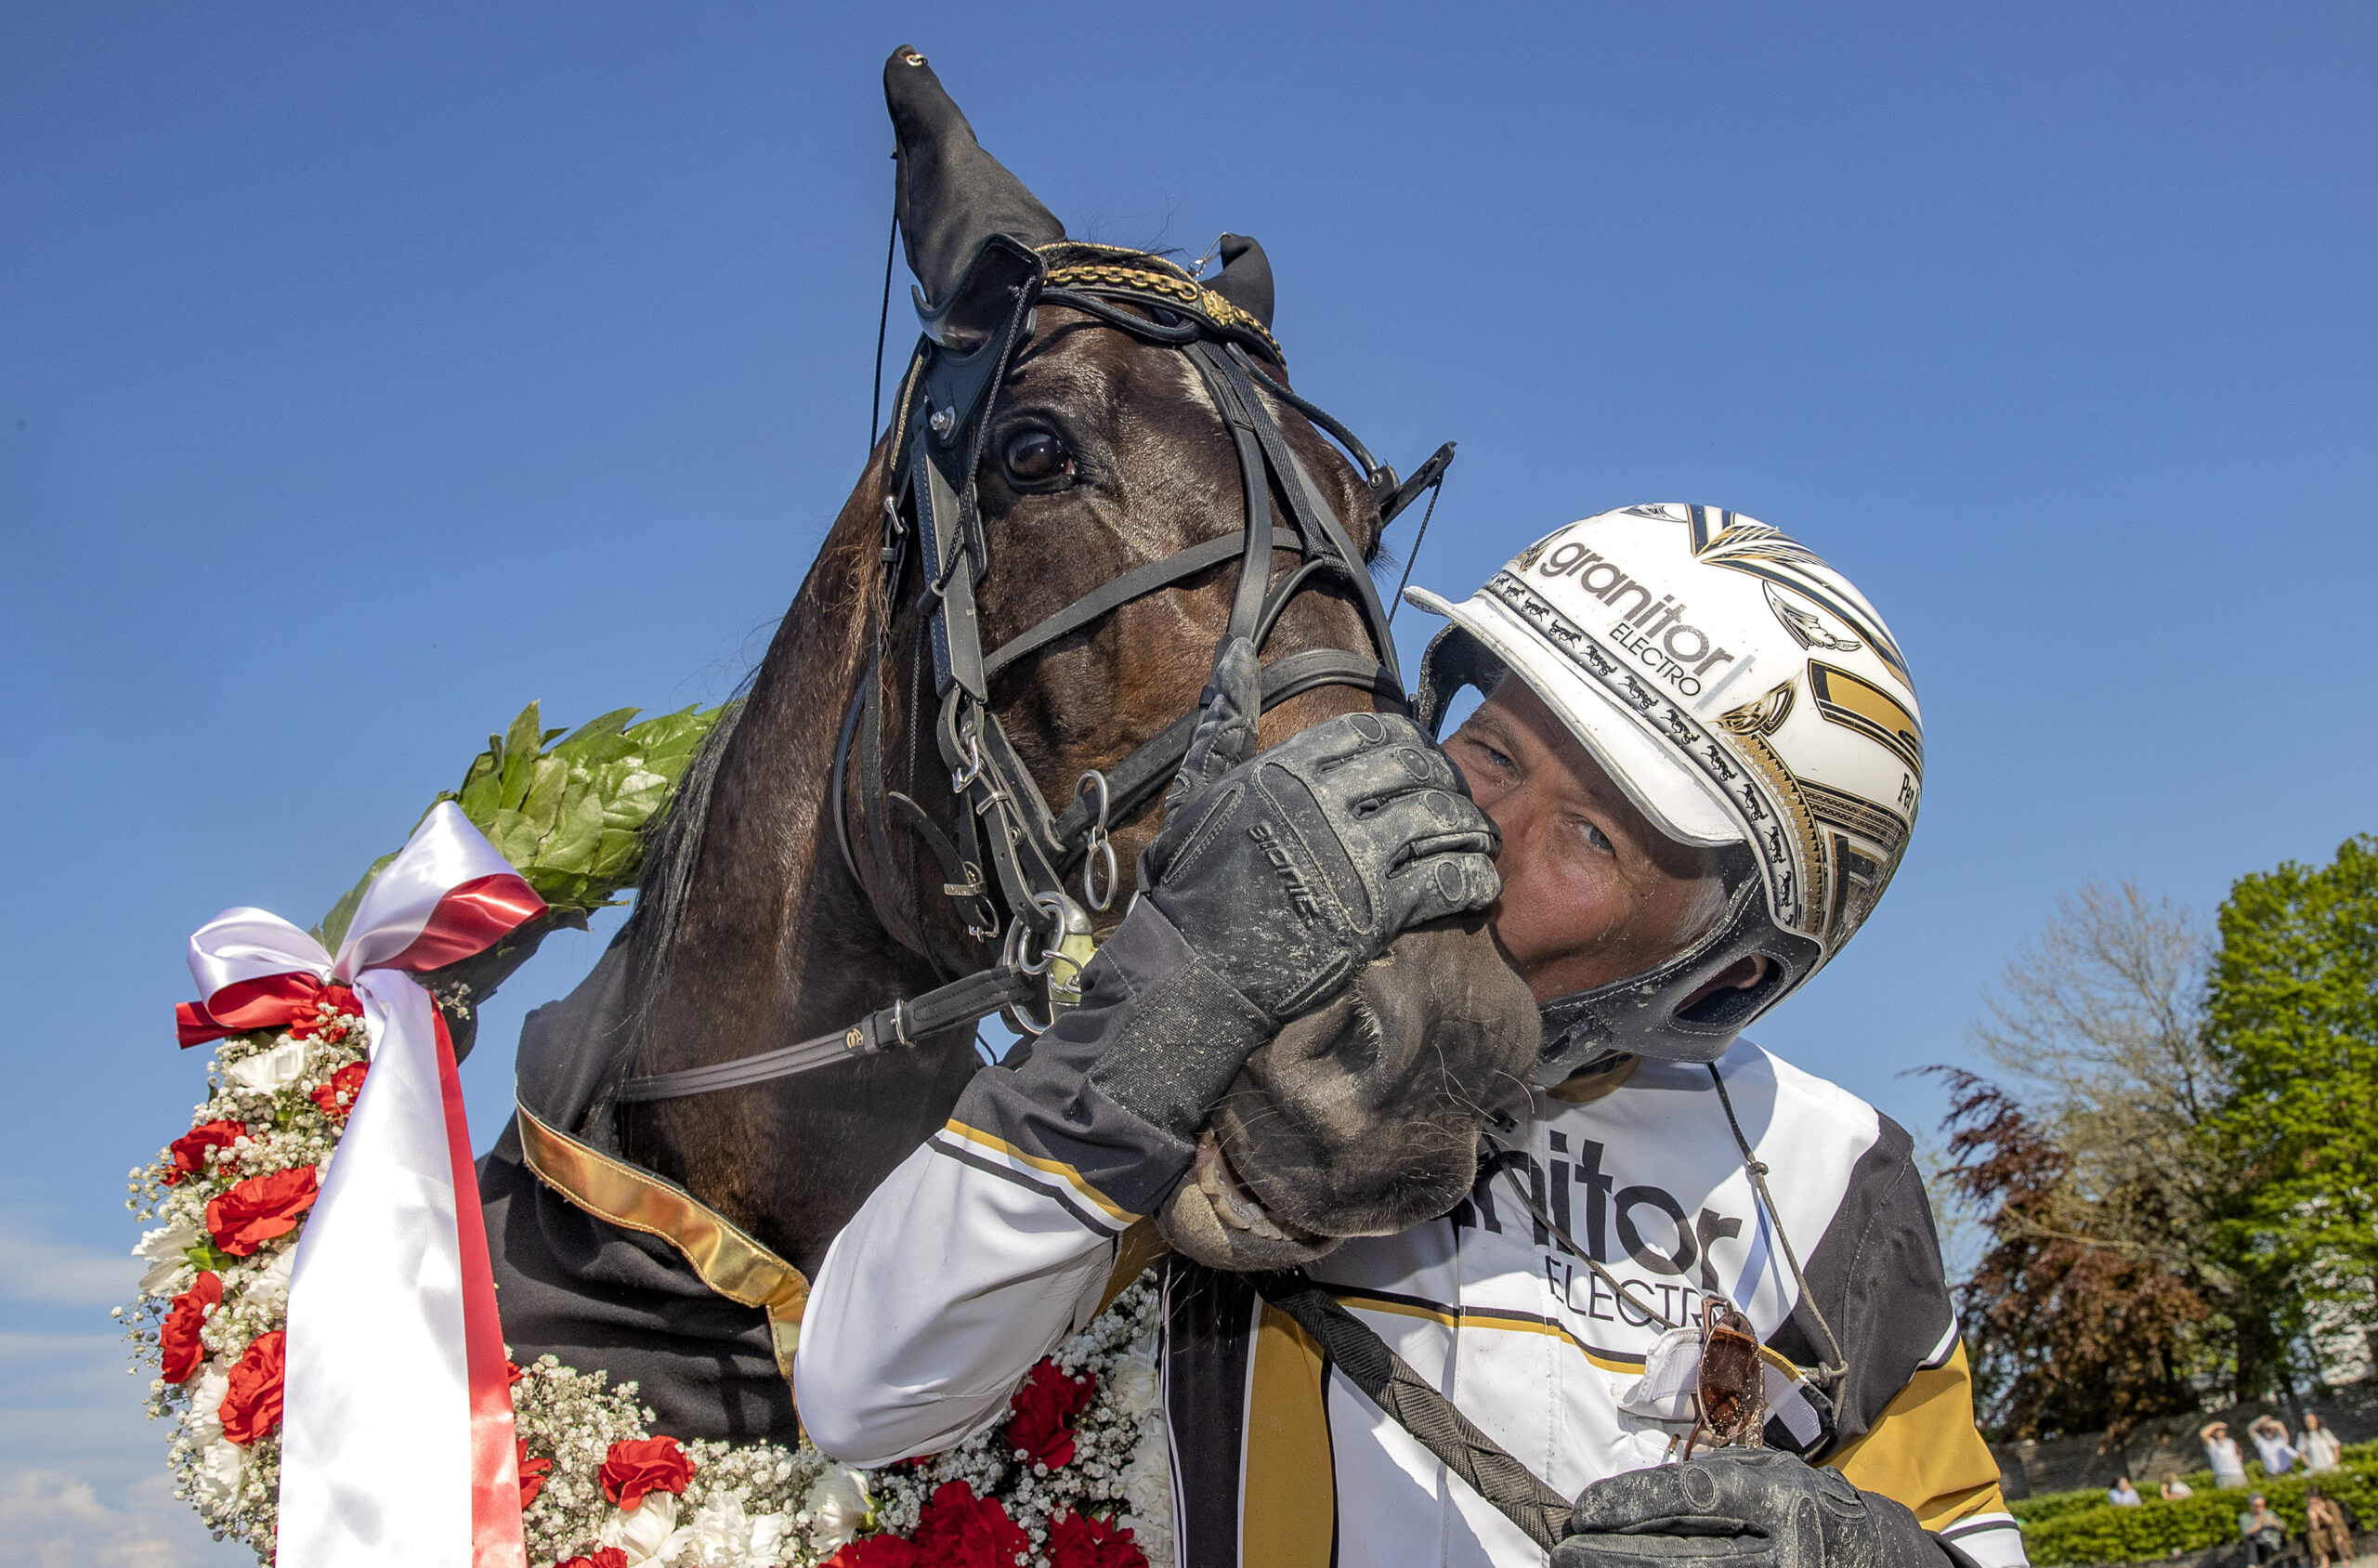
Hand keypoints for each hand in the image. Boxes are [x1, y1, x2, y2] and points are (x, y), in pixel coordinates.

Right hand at [1083, 638, 1499, 1138]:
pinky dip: (1473, 879)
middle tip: (1457, 802)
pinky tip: (1479, 884)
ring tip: (1481, 841)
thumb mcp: (1197, 792)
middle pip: (1416, 768)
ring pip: (1439, 819)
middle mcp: (1322, 803)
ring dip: (1472, 827)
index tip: (1419, 763)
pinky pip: (1446, 879)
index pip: (1372, 732)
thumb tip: (1234, 654)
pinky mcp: (1374, 910)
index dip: (1407, 742)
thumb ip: (1225, 724)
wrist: (1195, 969)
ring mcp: (1351, 856)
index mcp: (1286, 770)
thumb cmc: (1191, 884)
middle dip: (1447, 781)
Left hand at [1553, 1451, 1946, 1567]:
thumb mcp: (1769, 1476)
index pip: (1692, 1498)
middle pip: (1683, 1558)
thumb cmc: (1808, 1509)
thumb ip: (1713, 1482)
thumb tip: (1632, 1499)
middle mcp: (1783, 1551)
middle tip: (1566, 1553)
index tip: (1584, 1511)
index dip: (1630, 1503)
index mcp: (1780, 1500)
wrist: (1877, 1559)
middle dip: (1613, 1557)